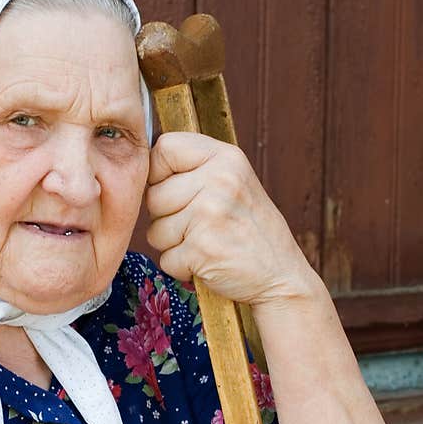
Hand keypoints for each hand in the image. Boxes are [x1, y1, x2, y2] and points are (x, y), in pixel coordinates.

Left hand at [145, 132, 316, 307]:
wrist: (281, 276)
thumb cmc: (249, 230)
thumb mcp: (233, 183)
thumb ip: (194, 169)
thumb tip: (141, 165)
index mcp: (226, 157)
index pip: (164, 147)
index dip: (159, 173)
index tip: (177, 190)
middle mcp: (219, 180)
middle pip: (153, 195)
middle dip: (166, 217)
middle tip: (199, 226)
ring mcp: (210, 214)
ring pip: (155, 230)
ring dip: (173, 245)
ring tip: (205, 243)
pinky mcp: (202, 249)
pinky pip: (165, 258)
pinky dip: (181, 267)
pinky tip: (207, 261)